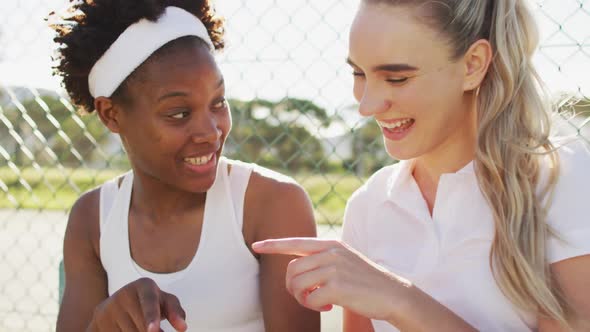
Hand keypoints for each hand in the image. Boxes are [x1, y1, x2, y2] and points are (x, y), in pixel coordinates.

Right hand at [88, 277, 186, 331]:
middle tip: (154, 330)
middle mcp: (123, 294)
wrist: (119, 302)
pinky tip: (125, 329)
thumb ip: (176, 311)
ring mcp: (108, 308)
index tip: (153, 330)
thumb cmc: (150, 302)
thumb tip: (182, 328)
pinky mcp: (96, 322)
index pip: (149, 302)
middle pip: (140, 325)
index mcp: (144, 285)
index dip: (151, 316)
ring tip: (138, 326)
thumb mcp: (164, 302)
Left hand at [252, 238, 410, 321]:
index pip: (296, 242)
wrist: (392, 293)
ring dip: (302, 298)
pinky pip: (310, 298)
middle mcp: (330, 253)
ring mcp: (334, 268)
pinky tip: (329, 307)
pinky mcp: (337, 286)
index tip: (256, 245)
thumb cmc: (365, 281)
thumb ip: (322, 259)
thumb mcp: (344, 260)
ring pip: (297, 284)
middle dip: (292, 287)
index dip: (274, 245)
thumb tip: (296, 268)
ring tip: (317, 302)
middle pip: (291, 269)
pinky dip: (314, 306)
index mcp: (331, 245)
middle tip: (307, 297)